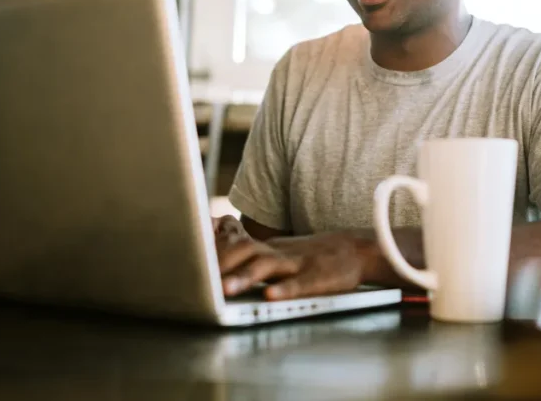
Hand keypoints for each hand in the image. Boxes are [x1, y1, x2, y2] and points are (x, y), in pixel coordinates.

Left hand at [213, 215, 365, 300]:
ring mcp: (298, 263)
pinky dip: (284, 289)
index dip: (211, 252)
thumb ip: (250, 252)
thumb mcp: (278, 251)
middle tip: (200, 280)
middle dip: (220, 264)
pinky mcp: (317, 277)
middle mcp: (278, 253)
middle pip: (245, 250)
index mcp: (267, 248)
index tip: (187, 261)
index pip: (234, 243)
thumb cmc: (309, 256)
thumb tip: (215, 252)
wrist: (353, 249)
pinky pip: (299, 283)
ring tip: (225, 290)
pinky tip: (270, 296)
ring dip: (244, 277)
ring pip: (267, 266)